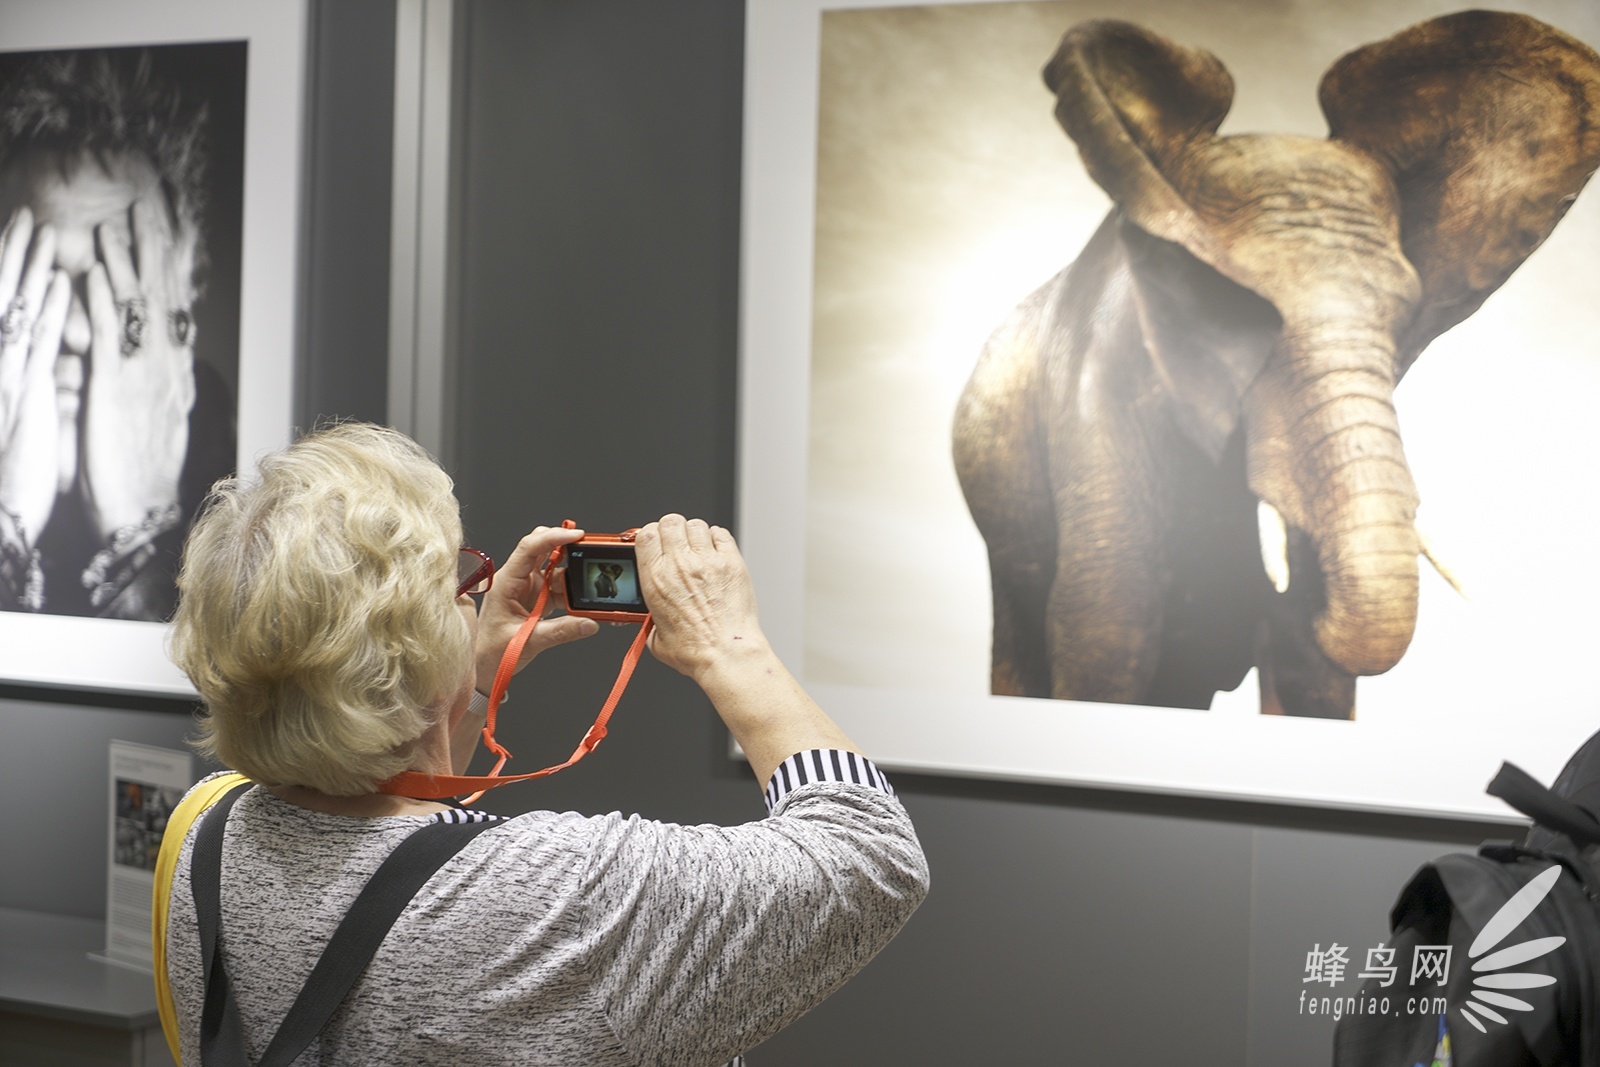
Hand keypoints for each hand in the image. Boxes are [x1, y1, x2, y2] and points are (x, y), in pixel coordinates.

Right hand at [0, 207, 70, 542]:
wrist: (0, 521)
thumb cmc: (10, 476)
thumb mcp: (17, 421)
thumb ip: (23, 385)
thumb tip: (32, 358)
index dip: (4, 273)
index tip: (16, 235)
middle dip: (12, 255)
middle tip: (27, 214)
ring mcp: (3, 381)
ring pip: (15, 313)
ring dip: (28, 268)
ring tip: (40, 228)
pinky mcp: (23, 400)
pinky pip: (36, 347)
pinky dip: (45, 311)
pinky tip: (57, 282)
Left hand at [80, 197, 196, 540]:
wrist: (140, 518)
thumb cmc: (140, 481)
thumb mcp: (158, 429)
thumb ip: (156, 393)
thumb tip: (160, 375)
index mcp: (172, 378)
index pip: (173, 309)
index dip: (171, 270)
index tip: (169, 235)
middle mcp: (164, 370)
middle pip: (163, 297)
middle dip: (157, 251)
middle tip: (151, 208)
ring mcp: (142, 376)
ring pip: (139, 307)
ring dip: (129, 261)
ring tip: (121, 220)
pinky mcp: (114, 387)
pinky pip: (108, 331)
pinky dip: (102, 298)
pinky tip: (92, 270)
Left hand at [473, 524, 598, 692]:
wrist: (486, 668)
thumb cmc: (492, 652)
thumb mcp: (527, 641)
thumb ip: (560, 631)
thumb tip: (589, 623)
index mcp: (507, 582)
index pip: (530, 547)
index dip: (554, 537)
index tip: (576, 536)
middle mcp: (518, 580)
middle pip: (545, 549)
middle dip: (568, 547)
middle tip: (589, 551)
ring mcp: (529, 588)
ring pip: (557, 570)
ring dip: (575, 577)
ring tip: (590, 588)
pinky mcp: (539, 599)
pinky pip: (560, 588)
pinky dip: (574, 594)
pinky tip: (584, 604)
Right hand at [636, 514, 766, 680]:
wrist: (727, 654)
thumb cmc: (696, 651)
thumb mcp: (655, 638)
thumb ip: (649, 620)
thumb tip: (651, 618)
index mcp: (656, 581)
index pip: (645, 535)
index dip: (649, 534)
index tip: (655, 541)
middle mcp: (680, 566)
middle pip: (670, 522)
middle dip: (672, 529)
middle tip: (677, 542)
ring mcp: (707, 562)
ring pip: (696, 525)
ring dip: (695, 534)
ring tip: (698, 550)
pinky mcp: (731, 563)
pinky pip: (721, 534)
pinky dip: (717, 539)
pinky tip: (716, 553)